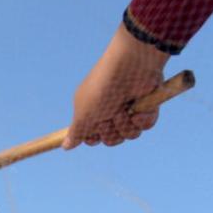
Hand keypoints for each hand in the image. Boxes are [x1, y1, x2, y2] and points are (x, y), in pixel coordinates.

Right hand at [64, 23, 168, 148]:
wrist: (130, 66)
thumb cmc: (102, 89)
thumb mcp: (84, 114)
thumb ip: (76, 132)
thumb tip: (65, 146)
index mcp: (91, 110)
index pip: (91, 136)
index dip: (93, 138)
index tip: (94, 132)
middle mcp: (109, 110)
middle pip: (110, 139)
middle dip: (110, 131)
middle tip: (109, 115)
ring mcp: (129, 108)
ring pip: (129, 134)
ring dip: (126, 124)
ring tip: (125, 108)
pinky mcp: (146, 106)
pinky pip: (145, 125)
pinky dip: (142, 119)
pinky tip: (138, 108)